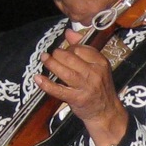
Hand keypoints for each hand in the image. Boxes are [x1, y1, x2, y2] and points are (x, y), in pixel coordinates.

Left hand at [38, 28, 128, 145]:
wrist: (106, 112)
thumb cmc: (99, 87)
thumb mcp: (97, 66)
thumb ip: (83, 48)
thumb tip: (69, 32)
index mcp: (101, 63)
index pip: (80, 48)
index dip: (68, 48)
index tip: (64, 51)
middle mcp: (95, 73)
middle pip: (71, 57)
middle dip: (57, 54)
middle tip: (51, 56)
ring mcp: (86, 87)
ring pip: (64, 71)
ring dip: (51, 64)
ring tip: (44, 59)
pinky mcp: (77, 99)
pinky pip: (59, 90)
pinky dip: (46, 84)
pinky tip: (38, 78)